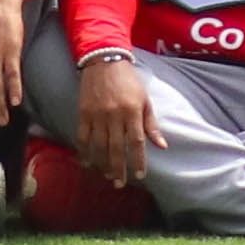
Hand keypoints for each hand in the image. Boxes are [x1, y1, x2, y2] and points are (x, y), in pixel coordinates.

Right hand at [73, 54, 155, 192]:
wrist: (104, 60)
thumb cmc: (128, 81)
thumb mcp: (144, 99)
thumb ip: (151, 124)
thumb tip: (162, 146)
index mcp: (132, 111)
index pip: (136, 142)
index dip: (138, 160)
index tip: (140, 175)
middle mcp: (114, 115)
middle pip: (116, 148)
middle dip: (118, 169)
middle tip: (120, 184)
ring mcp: (97, 115)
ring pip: (99, 146)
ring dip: (102, 164)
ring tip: (107, 176)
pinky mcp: (83, 113)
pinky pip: (82, 137)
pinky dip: (84, 152)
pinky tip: (87, 163)